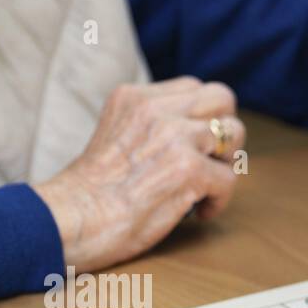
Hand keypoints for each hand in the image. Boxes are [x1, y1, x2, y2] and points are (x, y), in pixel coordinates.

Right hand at [34, 76, 246, 270]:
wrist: (73, 219)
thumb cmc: (91, 193)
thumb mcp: (115, 134)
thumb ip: (149, 126)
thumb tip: (192, 137)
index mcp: (135, 97)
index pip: (193, 88)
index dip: (203, 117)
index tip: (195, 145)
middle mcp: (156, 109)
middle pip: (222, 99)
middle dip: (224, 131)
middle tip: (211, 161)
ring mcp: (174, 137)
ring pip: (234, 134)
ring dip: (226, 164)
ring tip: (204, 187)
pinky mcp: (188, 169)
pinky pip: (228, 179)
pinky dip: (217, 201)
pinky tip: (196, 212)